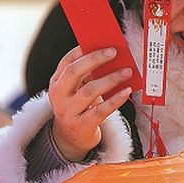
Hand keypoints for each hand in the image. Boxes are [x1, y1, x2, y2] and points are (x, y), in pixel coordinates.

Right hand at [47, 46, 133, 160]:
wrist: (70, 139)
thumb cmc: (79, 108)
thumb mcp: (76, 91)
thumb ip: (87, 75)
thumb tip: (110, 58)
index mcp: (56, 83)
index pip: (66, 62)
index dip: (82, 50)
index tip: (101, 42)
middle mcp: (59, 96)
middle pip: (74, 72)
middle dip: (95, 59)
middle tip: (114, 52)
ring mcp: (68, 112)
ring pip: (90, 91)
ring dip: (110, 79)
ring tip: (126, 72)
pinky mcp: (81, 126)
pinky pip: (101, 111)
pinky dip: (116, 100)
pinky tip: (127, 92)